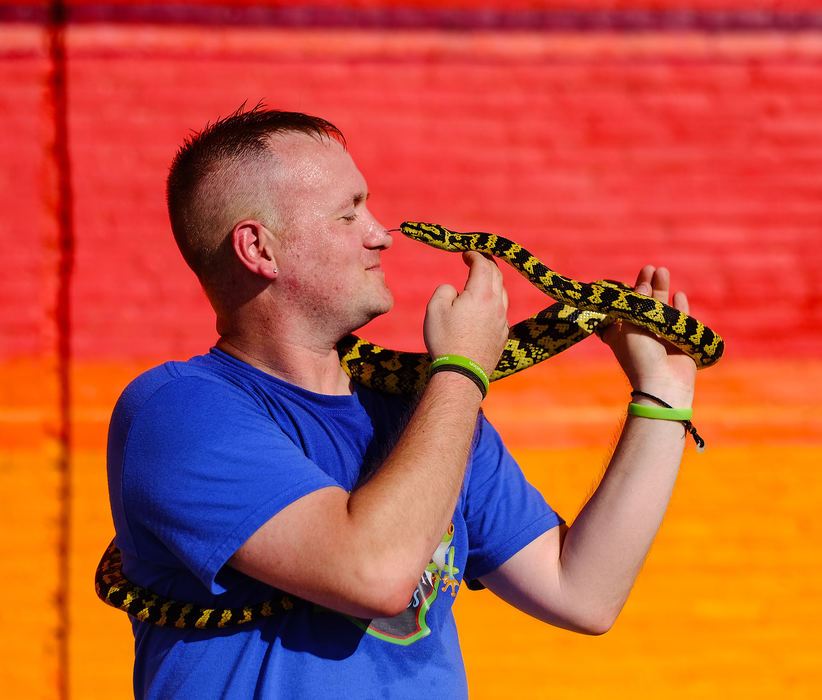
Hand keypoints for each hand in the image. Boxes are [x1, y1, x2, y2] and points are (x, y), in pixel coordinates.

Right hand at [423, 251, 509, 374]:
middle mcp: (497, 304)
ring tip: (482, 281)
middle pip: (497, 276)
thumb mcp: (435, 308)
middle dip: (487, 264)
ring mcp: (502, 321)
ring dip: (493, 283)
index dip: (475, 255)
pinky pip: (501, 312)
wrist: (462, 373)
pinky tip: (485, 307)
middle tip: (477, 260)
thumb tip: (455, 290)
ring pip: (502, 293)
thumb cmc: (446, 339)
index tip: (466, 253)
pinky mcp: (502, 335)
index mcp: (481, 293)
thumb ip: (445, 290)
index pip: (483, 264)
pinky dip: (494, 302)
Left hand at [600, 265, 696, 406]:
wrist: (663, 384)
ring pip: (661, 308)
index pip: (622, 310)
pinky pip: (680, 320)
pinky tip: (679, 295)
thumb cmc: (640, 357)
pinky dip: (679, 307)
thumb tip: (643, 286)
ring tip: (662, 271)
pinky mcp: (678, 341)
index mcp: (622, 334)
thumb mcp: (631, 327)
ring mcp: (659, 338)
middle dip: (646, 285)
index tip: (628, 279)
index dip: (626, 294)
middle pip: (643, 305)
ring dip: (662, 290)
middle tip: (649, 268)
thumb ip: (636, 305)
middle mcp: (640, 334)